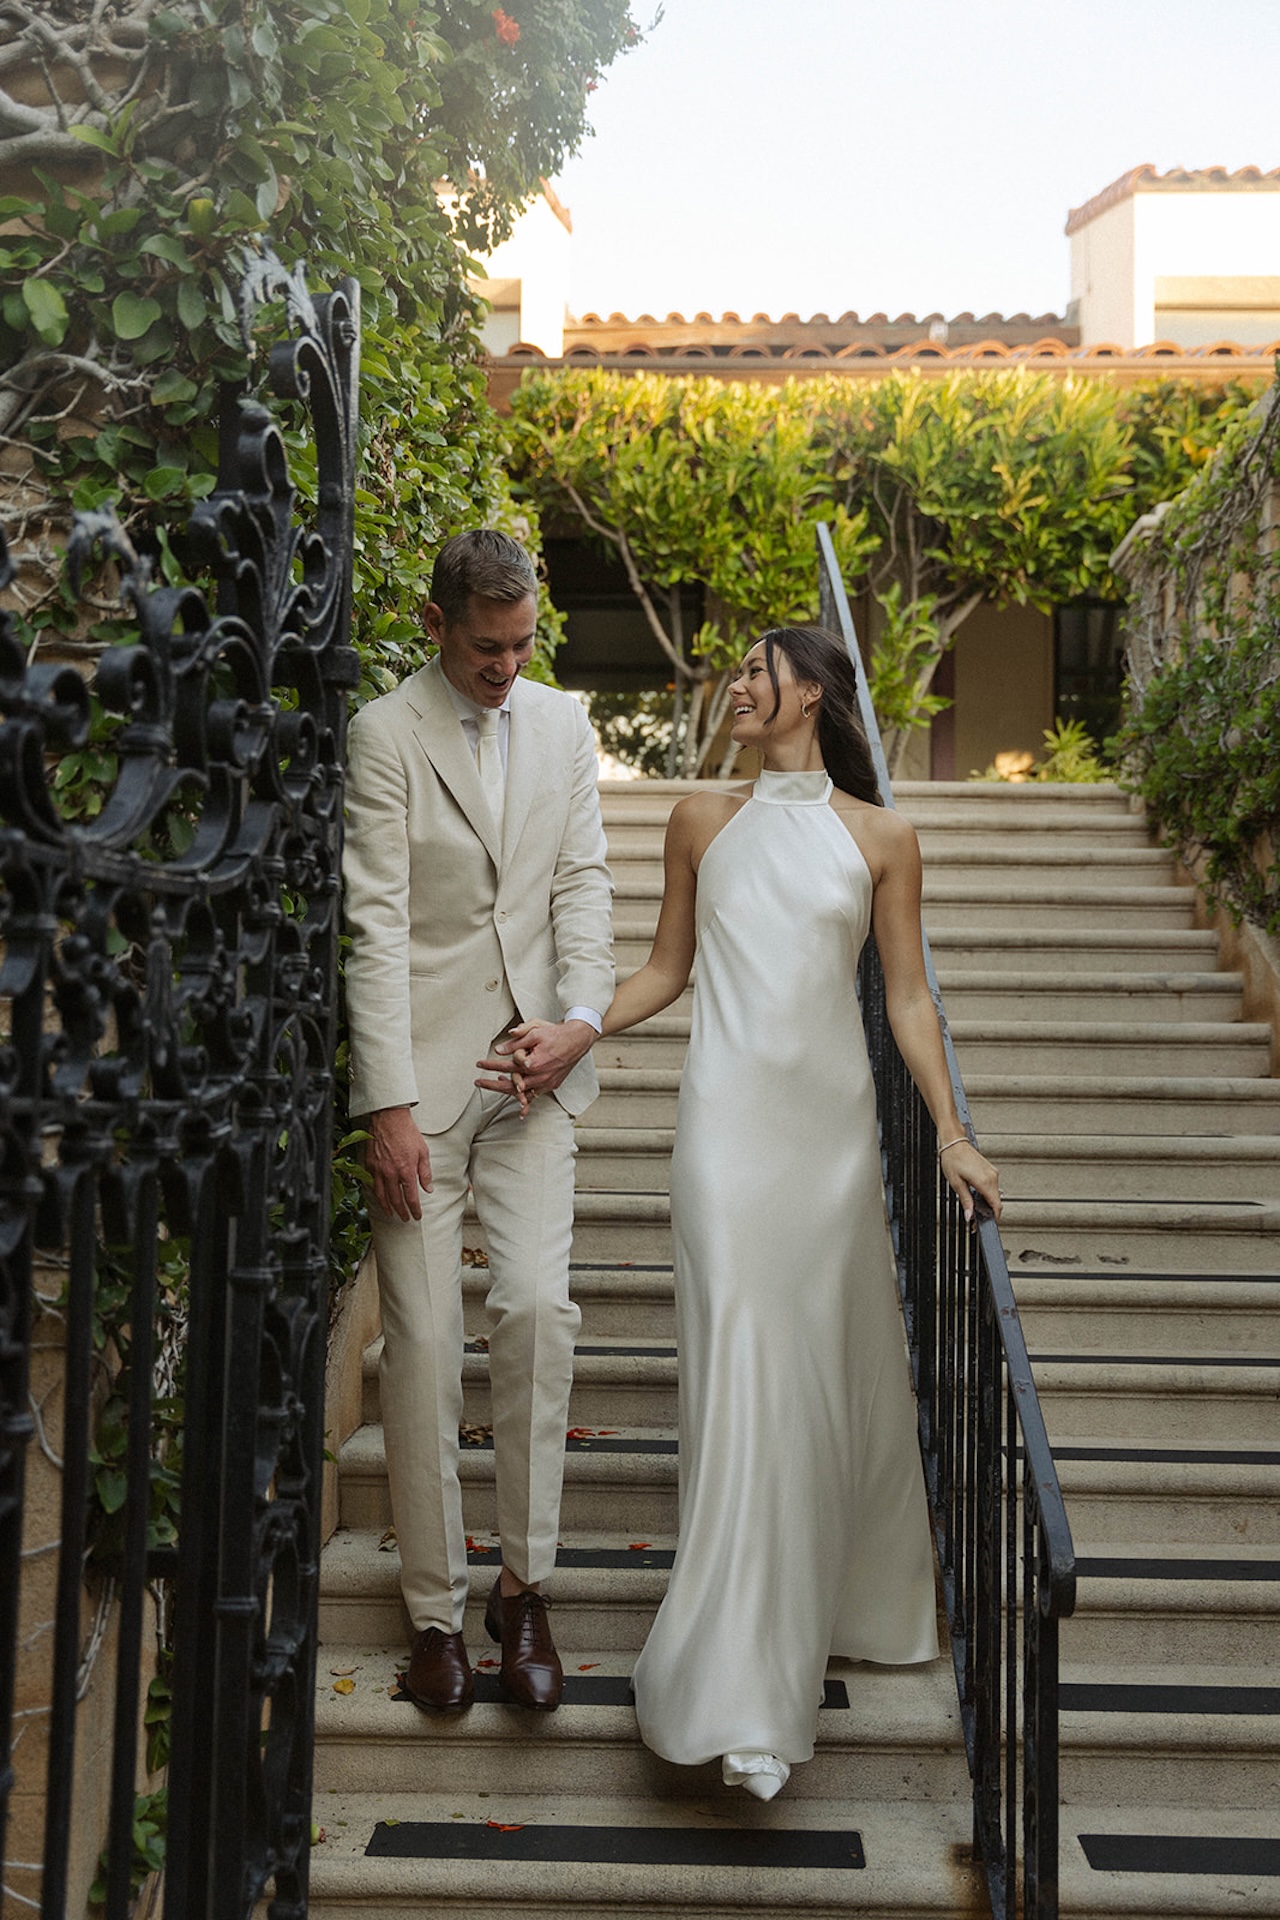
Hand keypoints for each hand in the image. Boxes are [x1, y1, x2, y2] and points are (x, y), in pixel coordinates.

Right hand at [367, 1105, 432, 1219]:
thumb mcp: (423, 1152)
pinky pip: (371, 1183)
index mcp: (406, 1171)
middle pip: (395, 1200)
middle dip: (401, 1211)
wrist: (389, 1118)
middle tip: (405, 1218)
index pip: (411, 1197)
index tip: (417, 1216)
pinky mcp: (369, 1163)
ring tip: (391, 1213)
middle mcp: (391, 1173)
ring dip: (386, 1206)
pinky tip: (378, 1196)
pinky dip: (375, 1193)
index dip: (414, 1209)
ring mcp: (378, 1169)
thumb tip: (428, 1189)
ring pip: (380, 1195)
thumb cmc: (407, 1132)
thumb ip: (425, 1173)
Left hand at [475, 1017, 594, 1108]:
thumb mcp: (534, 1032)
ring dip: (507, 1090)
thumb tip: (499, 1049)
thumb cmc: (556, 1034)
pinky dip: (523, 1095)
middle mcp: (540, 1077)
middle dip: (492, 1085)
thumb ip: (516, 1041)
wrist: (578, 1040)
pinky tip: (516, 1094)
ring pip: (522, 1093)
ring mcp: (546, 1083)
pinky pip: (534, 1094)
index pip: (506, 1067)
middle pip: (510, 1086)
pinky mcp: (552, 1085)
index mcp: (533, 1064)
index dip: (490, 1066)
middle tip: (478, 1082)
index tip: (479, 1064)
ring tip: (494, 1085)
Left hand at [938, 1136, 1001, 1224]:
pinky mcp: (990, 1170)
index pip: (996, 1206)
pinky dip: (986, 1193)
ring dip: (987, 1202)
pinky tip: (976, 1194)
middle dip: (988, 1211)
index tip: (985, 1224)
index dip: (992, 1218)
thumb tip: (970, 1215)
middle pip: (996, 1201)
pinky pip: (992, 1186)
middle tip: (974, 1217)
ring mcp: (993, 1173)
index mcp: (985, 1182)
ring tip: (973, 1205)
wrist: (954, 1143)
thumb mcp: (956, 1184)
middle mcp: (992, 1177)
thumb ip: (966, 1201)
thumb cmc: (953, 1159)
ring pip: (995, 1194)